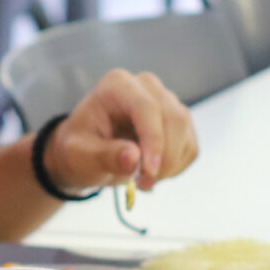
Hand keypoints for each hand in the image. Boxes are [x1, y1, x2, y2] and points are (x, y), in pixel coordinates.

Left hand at [41, 69, 201, 194]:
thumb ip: (104, 156)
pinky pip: (190, 146)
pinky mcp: (178, 122)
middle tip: (143, 184)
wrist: (86, 152)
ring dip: (169, 165)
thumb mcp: (79, 156)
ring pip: (185, 132)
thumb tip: (134, 158)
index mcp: (117, 85)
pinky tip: (153, 172)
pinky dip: (175, 167)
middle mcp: (146, 86)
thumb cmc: (79, 149)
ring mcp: (166, 101)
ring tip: (143, 180)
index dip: (153, 140)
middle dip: (163, 158)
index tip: (149, 172)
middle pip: (173, 118)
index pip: (146, 107)